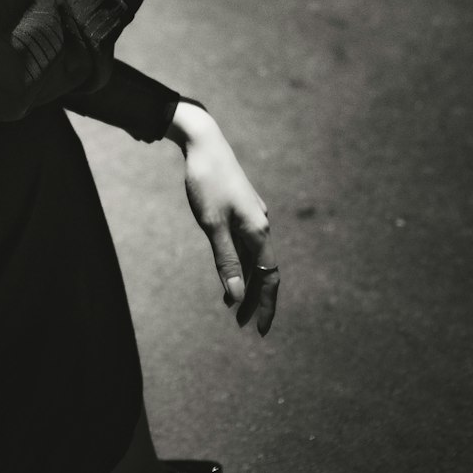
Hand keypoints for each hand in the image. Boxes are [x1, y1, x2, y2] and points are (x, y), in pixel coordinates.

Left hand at [167, 102, 279, 335]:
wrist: (204, 143)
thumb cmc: (206, 182)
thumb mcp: (212, 225)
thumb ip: (225, 260)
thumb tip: (237, 297)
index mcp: (258, 230)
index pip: (268, 277)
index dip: (265, 305)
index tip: (259, 330)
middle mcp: (261, 224)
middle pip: (264, 269)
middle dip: (254, 298)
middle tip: (242, 324)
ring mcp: (252, 215)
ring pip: (254, 256)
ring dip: (245, 281)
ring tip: (231, 304)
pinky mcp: (242, 208)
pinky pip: (247, 243)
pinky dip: (240, 262)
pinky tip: (228, 269)